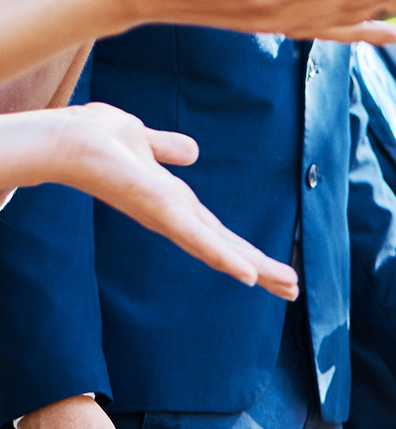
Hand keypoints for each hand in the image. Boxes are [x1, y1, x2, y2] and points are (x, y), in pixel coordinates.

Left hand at [2, 103, 298, 297]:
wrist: (70, 139)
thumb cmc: (96, 139)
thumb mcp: (143, 139)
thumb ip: (168, 148)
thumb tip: (192, 153)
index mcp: (173, 204)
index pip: (218, 232)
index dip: (244, 250)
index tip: (268, 270)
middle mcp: (173, 218)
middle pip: (226, 249)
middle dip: (262, 269)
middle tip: (293, 290)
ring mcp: (169, 219)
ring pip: (222, 251)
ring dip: (257, 270)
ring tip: (289, 287)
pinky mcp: (163, 213)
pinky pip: (200, 241)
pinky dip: (225, 260)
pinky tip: (249, 277)